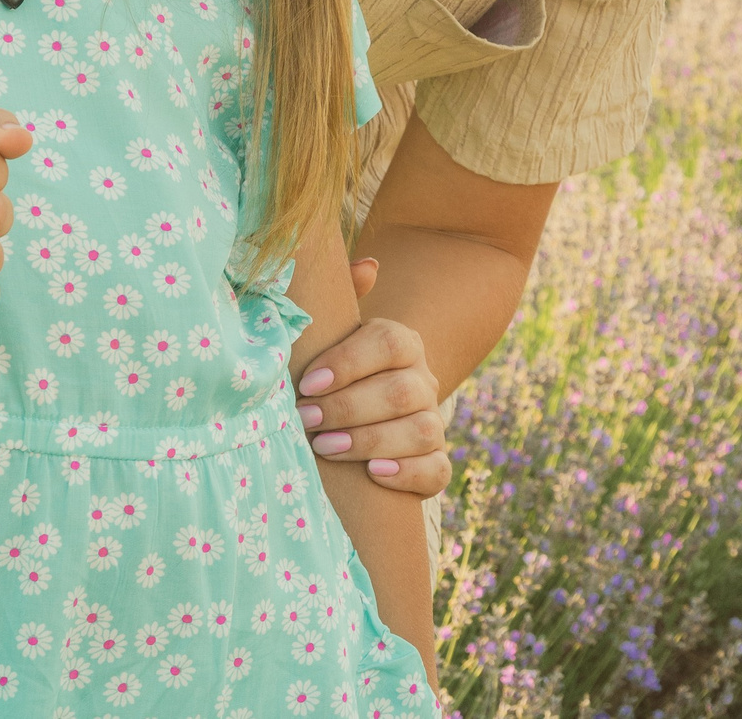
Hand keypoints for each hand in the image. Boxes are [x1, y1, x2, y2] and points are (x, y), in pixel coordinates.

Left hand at [295, 259, 448, 497]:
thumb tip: (368, 266)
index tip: (306, 383)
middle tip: (305, 419)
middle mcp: (424, 381)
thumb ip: (342, 293)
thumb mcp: (330, 334)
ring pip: (420, 431)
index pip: (387, 344)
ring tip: (325, 447)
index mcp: (401, 344)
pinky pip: (436, 471)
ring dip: (369, 440)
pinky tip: (373, 473)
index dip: (347, 364)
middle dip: (347, 408)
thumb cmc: (332, 372)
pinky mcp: (434, 463)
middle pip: (400, 392)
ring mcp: (432, 423)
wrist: (353, 418)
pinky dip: (408, 474)